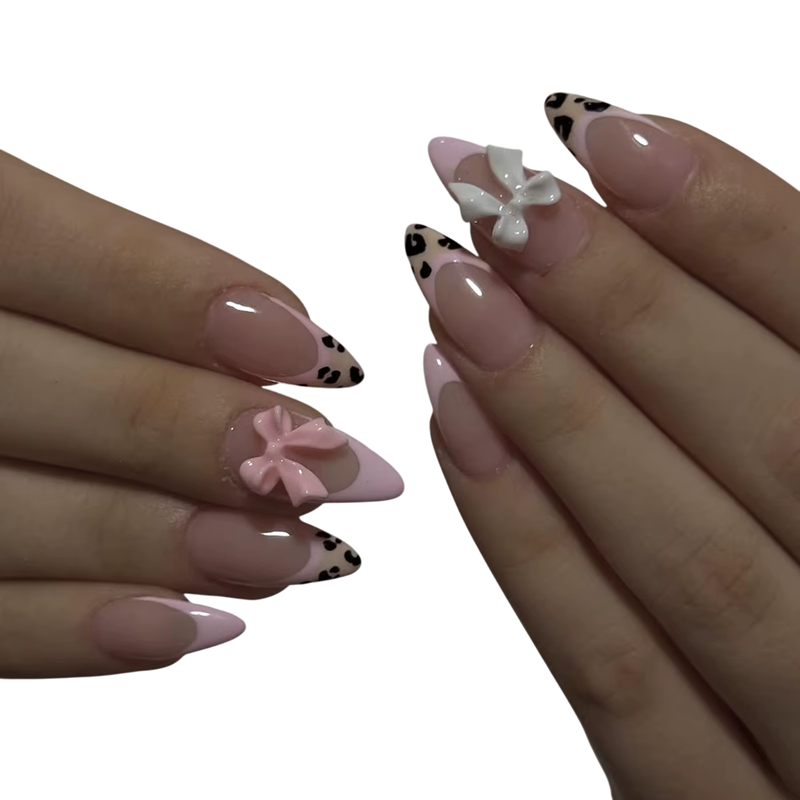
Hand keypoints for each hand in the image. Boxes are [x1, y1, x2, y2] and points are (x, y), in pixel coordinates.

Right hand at [0, 149, 401, 677]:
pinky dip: (66, 634)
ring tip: (293, 556)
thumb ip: (98, 269)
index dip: (170, 293)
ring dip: (161, 547)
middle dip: (197, 437)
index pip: (25, 241)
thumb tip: (269, 328)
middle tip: (335, 470)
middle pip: (25, 392)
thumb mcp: (1, 230)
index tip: (309, 344)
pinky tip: (181, 629)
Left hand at [406, 93, 799, 797]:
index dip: (740, 226)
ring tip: (458, 292)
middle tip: (505, 199)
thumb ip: (784, 371)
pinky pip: (616, 676)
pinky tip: (454, 424)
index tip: (611, 136)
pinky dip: (529, 543)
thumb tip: (700, 251)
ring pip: (684, 555)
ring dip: (557, 408)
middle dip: (625, 303)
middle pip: (772, 436)